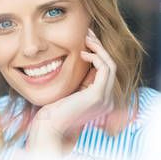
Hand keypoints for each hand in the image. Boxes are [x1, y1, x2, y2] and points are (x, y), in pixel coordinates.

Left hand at [27, 28, 116, 148]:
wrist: (49, 127)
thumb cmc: (54, 110)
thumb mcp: (70, 90)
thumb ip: (80, 79)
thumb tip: (81, 58)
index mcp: (102, 100)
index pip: (106, 71)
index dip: (98, 53)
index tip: (87, 39)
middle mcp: (107, 101)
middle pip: (111, 65)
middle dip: (100, 47)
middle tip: (89, 32)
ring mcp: (105, 99)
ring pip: (110, 64)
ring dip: (99, 48)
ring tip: (86, 37)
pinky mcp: (98, 96)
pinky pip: (104, 68)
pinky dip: (96, 57)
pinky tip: (83, 53)